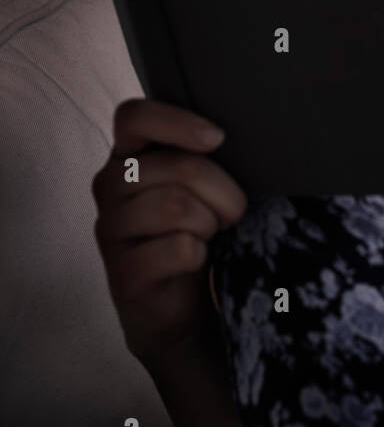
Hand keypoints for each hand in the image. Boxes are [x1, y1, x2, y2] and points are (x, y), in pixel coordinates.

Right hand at [93, 97, 246, 363]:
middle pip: (177, 167)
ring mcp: (110, 230)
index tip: (217, 139)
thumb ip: (197, 157)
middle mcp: (109, 186)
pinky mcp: (123, 273)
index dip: (177, 122)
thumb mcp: (196, 187)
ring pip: (177, 207)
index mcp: (127, 156)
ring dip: (210, 224)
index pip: (133, 116)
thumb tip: (228, 137)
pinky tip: (195, 262)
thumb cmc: (194, 233)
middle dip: (222, 191)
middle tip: (231, 213)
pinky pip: (179, 247)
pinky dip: (201, 255)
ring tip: (209, 236)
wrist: (179, 310)